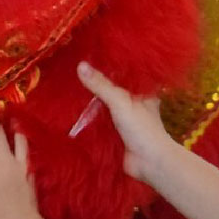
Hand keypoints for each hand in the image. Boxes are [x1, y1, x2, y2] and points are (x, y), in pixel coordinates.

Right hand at [77, 62, 175, 185]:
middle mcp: (134, 104)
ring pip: (104, 106)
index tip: (90, 56)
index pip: (125, 74)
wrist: (149, 162)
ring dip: (90, 102)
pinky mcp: (116, 133)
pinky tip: (73, 111)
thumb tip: (80, 65)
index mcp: (143, 93)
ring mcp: (125, 120)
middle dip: (95, 84)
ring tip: (69, 87)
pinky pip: (99, 121)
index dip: (110, 66)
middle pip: (112, 90)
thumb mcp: (120, 102)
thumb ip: (101, 85)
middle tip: (73, 71)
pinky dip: (88, 118)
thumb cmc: (141, 128)